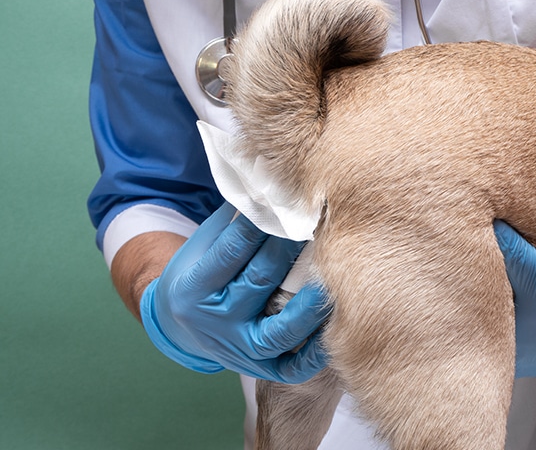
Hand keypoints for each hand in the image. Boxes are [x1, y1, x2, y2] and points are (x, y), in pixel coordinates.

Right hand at [140, 202, 330, 382]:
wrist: (183, 326)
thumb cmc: (200, 273)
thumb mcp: (204, 245)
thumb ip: (235, 220)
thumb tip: (271, 183)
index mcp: (194, 288)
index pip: (233, 251)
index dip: (262, 224)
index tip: (288, 200)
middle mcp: (215, 323)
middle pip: (261, 281)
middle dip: (291, 249)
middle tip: (318, 222)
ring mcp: (239, 350)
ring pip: (282, 329)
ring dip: (311, 303)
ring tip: (333, 275)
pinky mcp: (261, 370)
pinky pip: (295, 366)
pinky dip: (317, 350)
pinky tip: (335, 324)